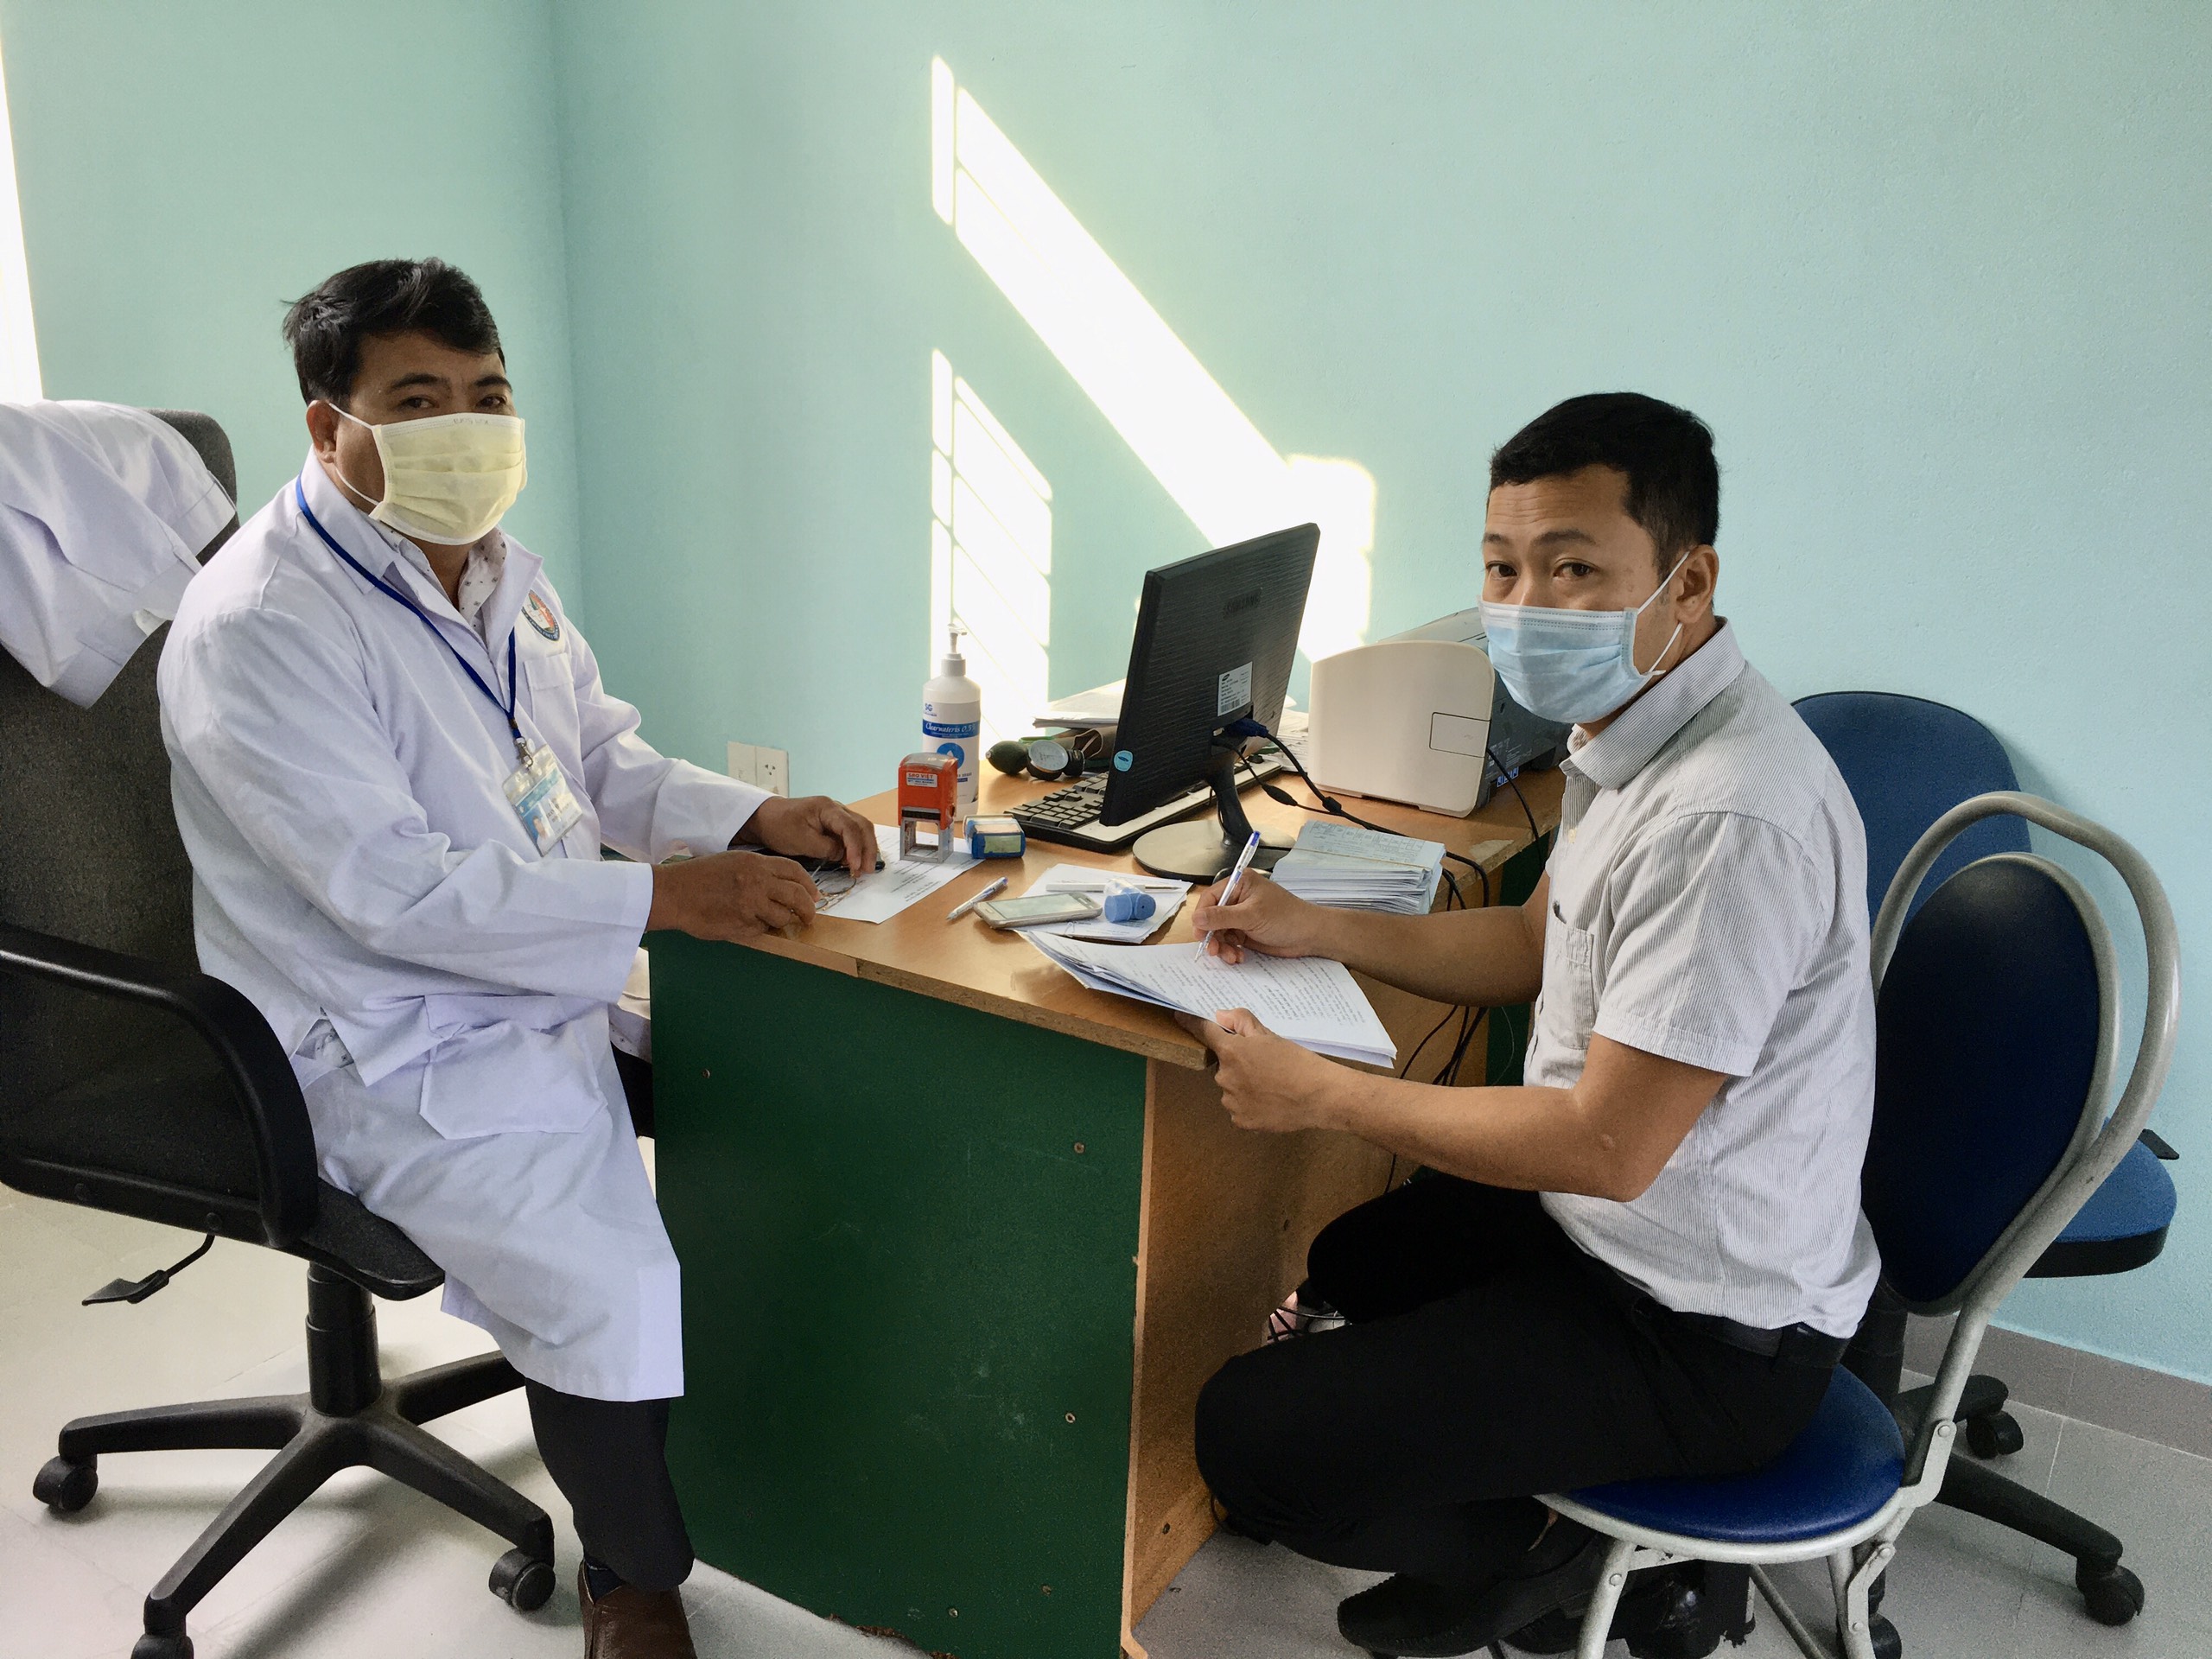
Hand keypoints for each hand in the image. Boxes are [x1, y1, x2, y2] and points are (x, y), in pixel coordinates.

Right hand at [648, 848, 821, 940]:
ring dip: (781, 921)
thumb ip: (759, 871)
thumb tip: (784, 886)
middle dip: (808, 909)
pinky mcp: (742, 924)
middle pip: (797, 896)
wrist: (674, 893)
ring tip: (771, 921)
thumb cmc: (700, 877)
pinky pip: (761, 930)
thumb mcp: (733, 862)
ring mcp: (751, 904)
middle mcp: (757, 882)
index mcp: (756, 863)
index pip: (795, 871)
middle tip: (809, 917)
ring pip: (782, 917)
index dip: (808, 885)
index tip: (814, 895)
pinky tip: (744, 923)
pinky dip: (759, 929)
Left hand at [740, 793, 877, 876]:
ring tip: (862, 870)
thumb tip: (844, 856)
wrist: (766, 818)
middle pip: (863, 826)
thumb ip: (825, 848)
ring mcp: (837, 816)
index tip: (855, 866)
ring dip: (865, 850)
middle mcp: (837, 809)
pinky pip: (852, 836)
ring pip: (861, 831)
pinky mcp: (834, 826)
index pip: (850, 827)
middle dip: (868, 849)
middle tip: (867, 870)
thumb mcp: (800, 840)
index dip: (856, 848)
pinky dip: (856, 849)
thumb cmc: (779, 826)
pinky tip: (853, 863)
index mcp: (827, 808)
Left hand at [1175, 1008, 1340, 1132]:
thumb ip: (1241, 1022)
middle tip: (1264, 1066)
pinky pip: (1238, 1109)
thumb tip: (1220, 1017)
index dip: (1192, 1023)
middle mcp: (1225, 1077)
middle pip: (1223, 1065)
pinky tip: (1270, 1102)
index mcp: (1232, 1052)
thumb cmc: (1297, 1062)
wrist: (1319, 1095)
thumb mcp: (1270, 1035)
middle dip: (1238, 1064)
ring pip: (1230, 1089)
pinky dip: (1250, 1105)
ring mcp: (1231, 1101)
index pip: (1204, 1032)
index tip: (1180, 1017)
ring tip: (1271, 1086)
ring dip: (1243, 1086)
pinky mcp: (1240, 1121)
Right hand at [1190, 871, 1321, 964]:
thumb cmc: (1286, 917)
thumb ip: (1222, 917)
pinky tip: (1239, 956)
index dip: (1202, 916)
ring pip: (1219, 932)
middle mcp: (1238, 898)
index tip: (1199, 933)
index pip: (1210, 898)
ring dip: (1222, 946)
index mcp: (1239, 884)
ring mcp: (1241, 916)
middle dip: (1212, 935)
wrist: (1309, 935)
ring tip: (1232, 956)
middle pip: (1212, 917)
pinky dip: (1231, 950)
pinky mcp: (1246, 931)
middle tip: (1214, 951)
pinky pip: (1229, 941)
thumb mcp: (1251, 915)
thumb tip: (1196, 918)